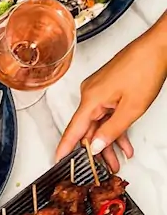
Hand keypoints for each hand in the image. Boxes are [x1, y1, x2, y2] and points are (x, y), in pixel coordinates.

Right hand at [56, 18, 166, 171]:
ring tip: (118, 159)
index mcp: (91, 99)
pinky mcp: (107, 88)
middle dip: (97, 150)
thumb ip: (112, 130)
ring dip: (108, 140)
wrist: (157, 47)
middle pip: (88, 128)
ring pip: (98, 122)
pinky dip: (114, 127)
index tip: (58, 160)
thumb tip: (95, 146)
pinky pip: (106, 113)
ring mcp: (98, 90)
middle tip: (105, 168)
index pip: (74, 130)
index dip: (65, 147)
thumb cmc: (145, 69)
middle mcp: (90, 94)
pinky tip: (123, 141)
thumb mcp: (132, 108)